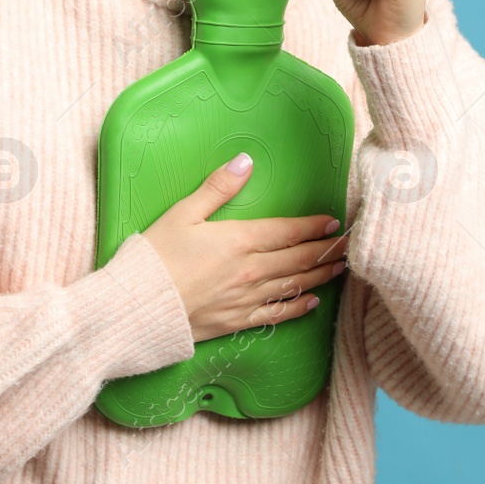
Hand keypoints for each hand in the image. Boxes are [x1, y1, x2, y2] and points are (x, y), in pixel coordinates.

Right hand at [141, 153, 349, 343]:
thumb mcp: (182, 214)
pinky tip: (311, 302)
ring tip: (339, 269)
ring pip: (294, 285)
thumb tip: (245, 161)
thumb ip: (217, 188)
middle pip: (299, 259)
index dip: (314, 226)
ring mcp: (246, 299)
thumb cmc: (155, 257)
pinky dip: (297, 307)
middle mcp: (251, 271)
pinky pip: (277, 314)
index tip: (333, 222)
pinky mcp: (237, 321)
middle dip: (326, 250)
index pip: (288, 231)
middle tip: (347, 245)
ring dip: (320, 276)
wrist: (137, 309)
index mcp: (240, 240)